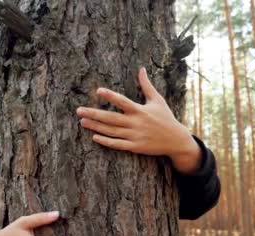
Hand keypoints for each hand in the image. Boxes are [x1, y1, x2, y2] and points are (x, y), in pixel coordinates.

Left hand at [76, 67, 202, 173]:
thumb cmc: (166, 118)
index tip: (98, 90)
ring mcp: (134, 136)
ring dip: (96, 126)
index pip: (122, 101)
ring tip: (82, 121)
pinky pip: (117, 144)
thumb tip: (142, 69)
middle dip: (94, 114)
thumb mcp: (157, 100)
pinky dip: (106, 141)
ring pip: (111, 131)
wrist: (176, 140)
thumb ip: (147, 85)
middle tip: (79, 110)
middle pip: (111, 118)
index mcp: (140, 110)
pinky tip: (95, 137)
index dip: (110, 96)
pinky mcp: (135, 147)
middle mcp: (135, 123)